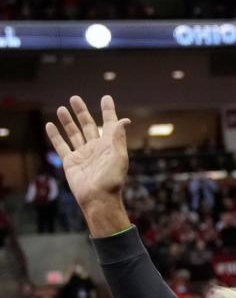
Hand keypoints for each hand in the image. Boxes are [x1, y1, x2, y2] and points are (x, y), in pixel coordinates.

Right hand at [45, 95, 131, 236]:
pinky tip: (50, 125)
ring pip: (74, 133)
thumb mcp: (119, 157)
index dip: (108, 111)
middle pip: (88, 125)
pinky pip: (61, 146)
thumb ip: (118, 138)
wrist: (98, 198)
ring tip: (62, 108)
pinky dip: (55, 135)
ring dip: (68, 121)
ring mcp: (82, 154)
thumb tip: (124, 120)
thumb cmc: (111, 180)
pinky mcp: (70, 162)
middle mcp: (96, 148)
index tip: (106, 98)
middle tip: (75, 98)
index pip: (109, 124)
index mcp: (109, 145)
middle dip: (82, 112)